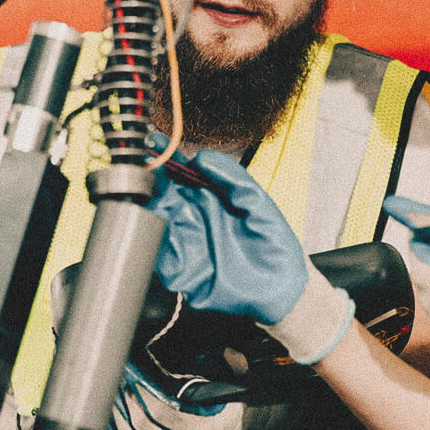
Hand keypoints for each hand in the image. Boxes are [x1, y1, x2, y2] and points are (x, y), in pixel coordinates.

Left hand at [105, 364, 243, 429]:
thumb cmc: (231, 402)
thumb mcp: (240, 382)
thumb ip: (237, 366)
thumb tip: (229, 351)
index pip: (166, 414)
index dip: (146, 395)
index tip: (135, 378)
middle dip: (129, 404)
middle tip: (121, 384)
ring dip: (120, 420)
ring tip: (114, 398)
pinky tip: (110, 423)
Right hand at [150, 149, 353, 363]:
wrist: (283, 287)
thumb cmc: (273, 243)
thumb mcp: (258, 203)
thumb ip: (232, 178)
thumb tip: (200, 156)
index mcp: (207, 198)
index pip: (180, 174)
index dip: (165, 158)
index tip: (154, 142)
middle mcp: (192, 217)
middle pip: (162, 195)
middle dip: (151, 181)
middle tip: (146, 168)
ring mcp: (185, 243)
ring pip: (156, 223)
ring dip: (151, 208)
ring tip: (156, 196)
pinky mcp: (182, 272)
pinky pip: (162, 257)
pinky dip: (161, 243)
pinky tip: (168, 230)